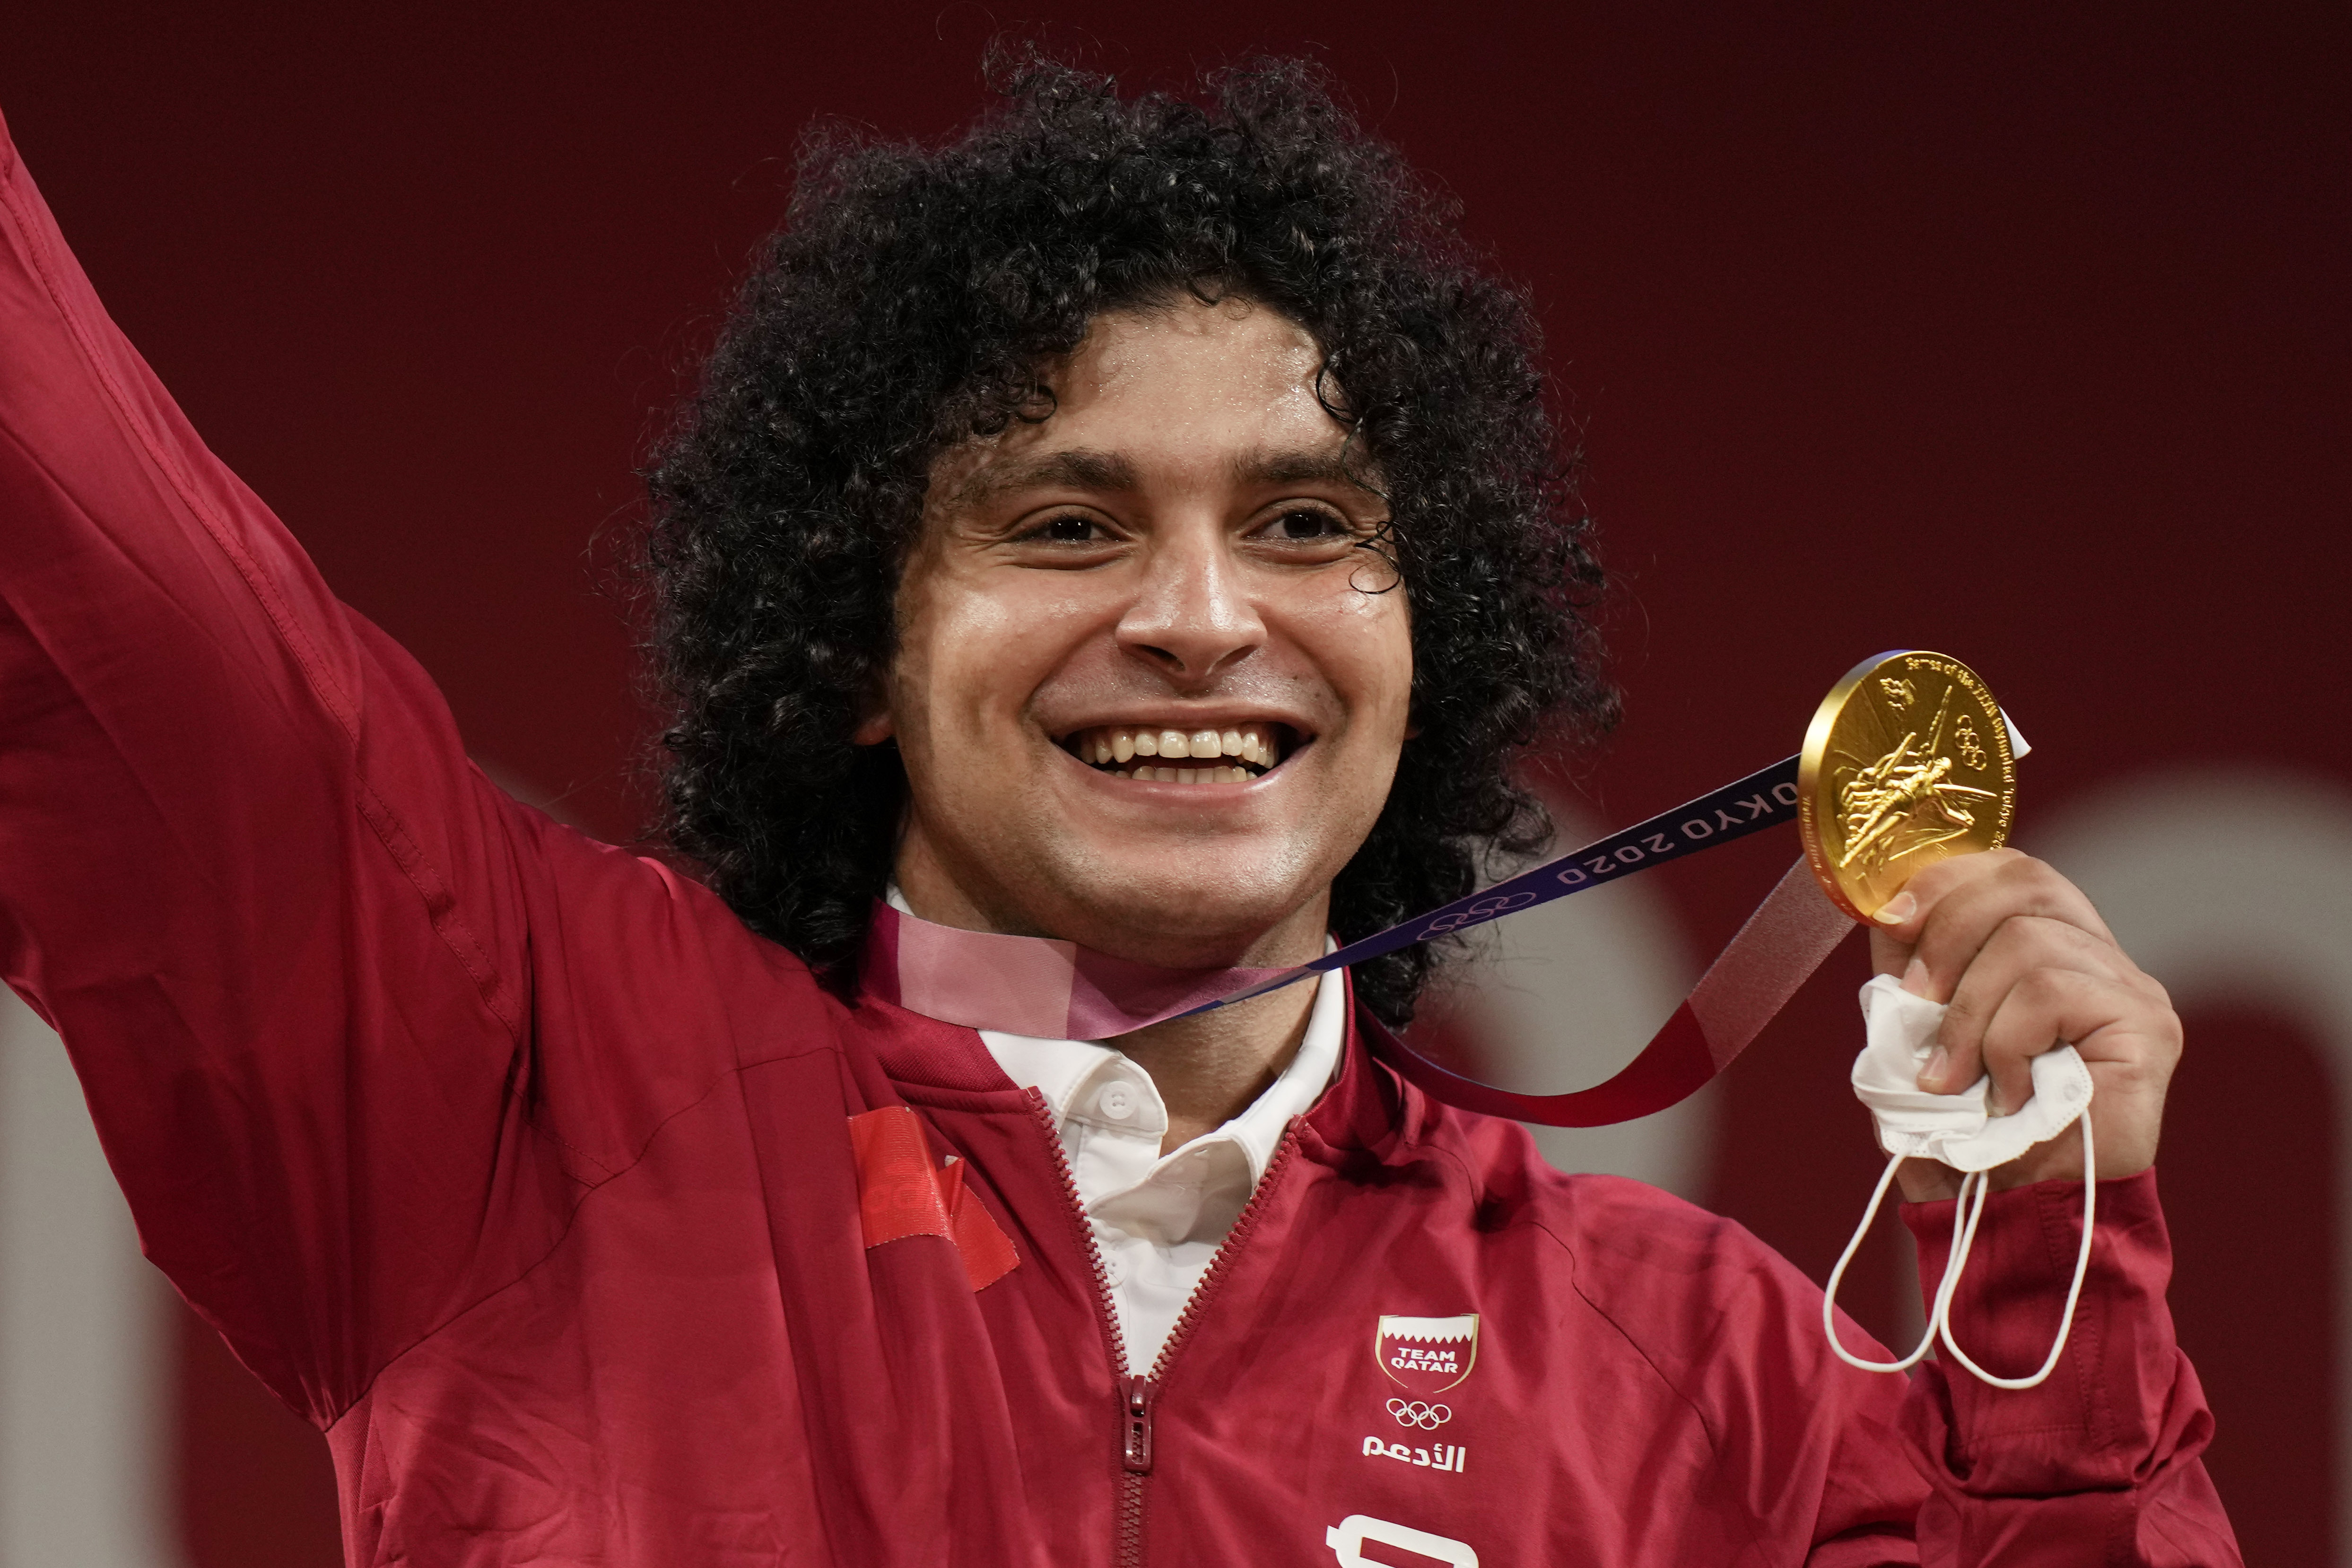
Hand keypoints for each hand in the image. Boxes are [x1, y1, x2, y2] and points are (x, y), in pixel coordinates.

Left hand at [1866, 849, 2180, 1200]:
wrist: (2014, 1215)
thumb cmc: (1970, 1134)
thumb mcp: (1923, 1036)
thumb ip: (1916, 975)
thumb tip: (1887, 913)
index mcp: (2055, 949)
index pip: (2012, 871)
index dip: (1947, 881)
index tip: (1889, 920)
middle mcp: (2102, 958)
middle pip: (2022, 883)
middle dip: (1946, 937)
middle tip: (1915, 1007)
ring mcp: (2131, 990)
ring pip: (2027, 942)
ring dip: (1968, 1016)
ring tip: (1957, 1079)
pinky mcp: (2147, 1027)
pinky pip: (2051, 992)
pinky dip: (2006, 1043)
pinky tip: (2007, 1093)